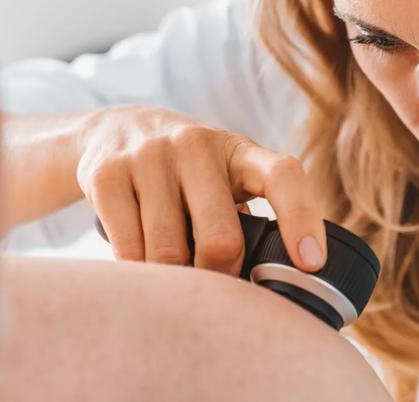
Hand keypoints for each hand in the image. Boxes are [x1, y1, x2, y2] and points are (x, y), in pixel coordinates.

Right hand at [75, 104, 326, 275]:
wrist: (117, 129)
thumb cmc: (190, 172)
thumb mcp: (227, 178)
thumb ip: (251, 218)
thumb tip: (271, 289)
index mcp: (240, 152)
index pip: (284, 176)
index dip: (302, 220)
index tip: (311, 264)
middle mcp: (196, 146)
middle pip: (221, 238)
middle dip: (221, 277)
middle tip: (216, 288)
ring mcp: (149, 156)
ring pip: (168, 253)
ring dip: (175, 281)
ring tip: (176, 278)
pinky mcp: (107, 175)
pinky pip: (127, 249)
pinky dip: (139, 273)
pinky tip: (143, 268)